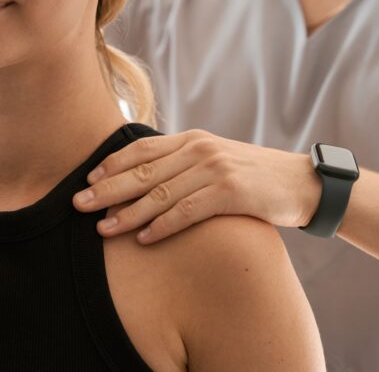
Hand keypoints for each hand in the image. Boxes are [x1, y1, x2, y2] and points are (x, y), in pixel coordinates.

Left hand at [72, 129, 321, 243]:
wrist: (300, 183)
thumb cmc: (253, 178)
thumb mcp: (216, 162)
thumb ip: (183, 165)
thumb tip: (144, 179)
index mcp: (193, 140)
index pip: (142, 149)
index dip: (112, 165)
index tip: (88, 181)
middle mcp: (200, 149)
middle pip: (143, 171)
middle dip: (107, 189)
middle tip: (78, 204)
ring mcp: (215, 169)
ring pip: (160, 193)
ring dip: (128, 213)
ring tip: (103, 229)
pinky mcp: (230, 192)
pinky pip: (187, 211)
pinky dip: (162, 225)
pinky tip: (143, 239)